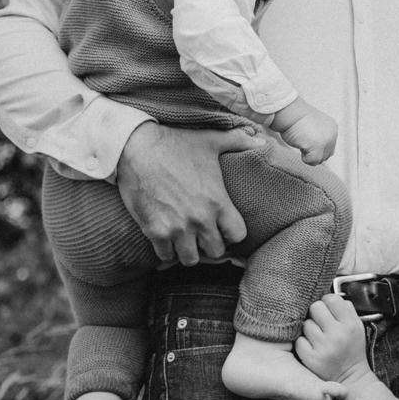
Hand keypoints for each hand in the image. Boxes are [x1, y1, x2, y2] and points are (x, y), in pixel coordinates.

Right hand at [116, 120, 259, 265]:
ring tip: (185, 240)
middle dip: (210, 244)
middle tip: (203, 235)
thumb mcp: (211, 140)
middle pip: (215, 252)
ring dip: (188, 251)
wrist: (137, 147)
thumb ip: (239, 142)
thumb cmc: (176, 143)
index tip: (224, 228)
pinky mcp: (154, 231)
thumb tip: (261, 141)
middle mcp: (200, 219)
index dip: (232, 233)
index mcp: (218, 202)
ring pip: (190, 259)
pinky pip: (165, 256)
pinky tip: (166, 239)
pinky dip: (166, 251)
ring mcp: (176, 228)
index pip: (238, 235)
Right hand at [277, 102, 338, 165]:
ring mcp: (326, 141)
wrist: (290, 112)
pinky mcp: (318, 146)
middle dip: (313, 152)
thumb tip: (318, 156)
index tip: (306, 139)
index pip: (329, 149)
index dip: (316, 149)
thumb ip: (319, 138)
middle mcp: (332, 135)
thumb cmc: (296, 118)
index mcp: (332, 128)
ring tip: (301, 141)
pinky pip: (312, 161)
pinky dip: (304, 157)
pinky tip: (300, 144)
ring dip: (309, 154)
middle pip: (325, 156)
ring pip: (319, 160)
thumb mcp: (313, 127)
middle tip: (303, 140)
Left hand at [296, 295, 370, 383]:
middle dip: (317, 313)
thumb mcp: (357, 327)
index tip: (328, 309)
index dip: (328, 302)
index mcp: (351, 324)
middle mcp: (337, 334)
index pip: (331, 298)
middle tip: (321, 322)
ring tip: (318, 337)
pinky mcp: (311, 358)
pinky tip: (312, 347)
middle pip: (315, 307)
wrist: (350, 378)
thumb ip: (346, 309)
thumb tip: (329, 296)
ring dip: (309, 328)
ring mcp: (323, 347)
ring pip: (306, 323)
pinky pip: (299, 340)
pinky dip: (303, 342)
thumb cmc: (351, 350)